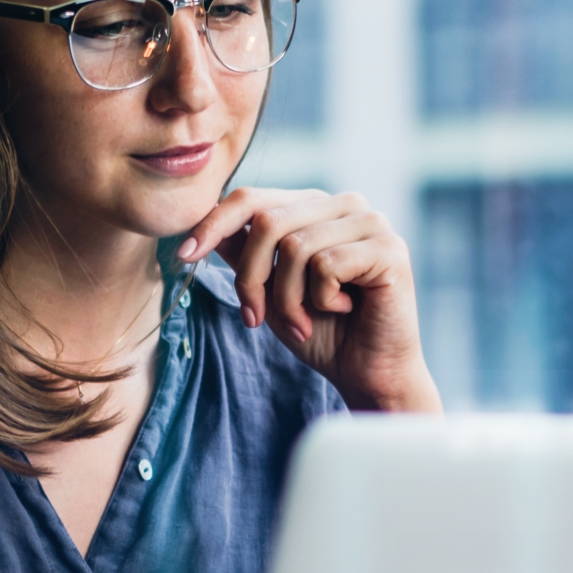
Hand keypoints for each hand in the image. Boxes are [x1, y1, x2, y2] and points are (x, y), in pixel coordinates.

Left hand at [177, 187, 441, 411]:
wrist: (369, 373)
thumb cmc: (322, 333)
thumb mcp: (270, 292)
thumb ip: (245, 255)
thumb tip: (204, 226)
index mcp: (315, 207)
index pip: (253, 199)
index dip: (213, 224)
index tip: (184, 255)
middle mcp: (345, 204)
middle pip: (267, 222)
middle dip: (251, 279)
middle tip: (256, 319)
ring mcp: (370, 221)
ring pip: (295, 247)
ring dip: (288, 299)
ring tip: (305, 323)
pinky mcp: (389, 248)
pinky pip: (327, 265)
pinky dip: (322, 300)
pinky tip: (344, 310)